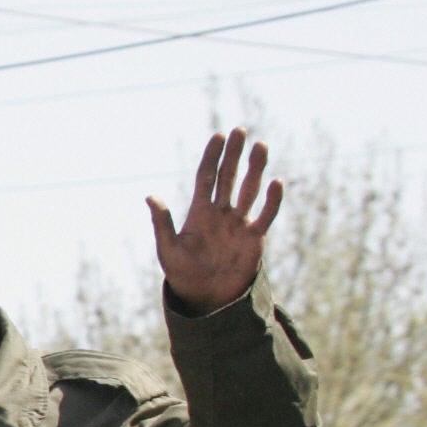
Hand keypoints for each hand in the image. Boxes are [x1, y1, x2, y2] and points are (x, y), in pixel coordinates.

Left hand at [147, 128, 283, 312]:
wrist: (204, 296)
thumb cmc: (182, 273)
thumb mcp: (168, 249)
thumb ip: (162, 223)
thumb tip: (150, 197)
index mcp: (199, 212)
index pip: (206, 177)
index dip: (212, 157)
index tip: (218, 136)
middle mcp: (221, 213)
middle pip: (228, 177)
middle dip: (234, 155)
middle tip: (240, 131)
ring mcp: (239, 223)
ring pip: (249, 190)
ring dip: (255, 169)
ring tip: (260, 146)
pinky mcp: (254, 238)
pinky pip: (265, 215)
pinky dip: (271, 201)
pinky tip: (276, 183)